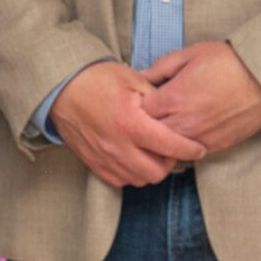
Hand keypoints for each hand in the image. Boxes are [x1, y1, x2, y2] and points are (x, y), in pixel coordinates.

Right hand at [52, 60, 206, 186]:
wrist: (61, 87)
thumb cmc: (98, 79)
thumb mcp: (134, 80)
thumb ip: (158, 99)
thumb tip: (177, 113)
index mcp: (131, 123)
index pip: (171, 146)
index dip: (190, 150)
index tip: (199, 149)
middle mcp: (118, 146)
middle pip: (157, 172)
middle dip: (170, 163)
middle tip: (172, 149)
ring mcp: (104, 157)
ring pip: (139, 180)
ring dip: (151, 170)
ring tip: (154, 153)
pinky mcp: (93, 163)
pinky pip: (119, 180)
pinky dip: (132, 173)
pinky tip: (135, 158)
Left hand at [140, 41, 260, 153]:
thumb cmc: (229, 61)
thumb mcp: (190, 54)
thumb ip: (161, 67)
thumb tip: (141, 76)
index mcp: (173, 98)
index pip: (139, 113)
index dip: (139, 106)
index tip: (144, 100)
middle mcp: (183, 122)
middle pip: (151, 135)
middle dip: (149, 126)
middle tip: (153, 115)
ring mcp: (200, 136)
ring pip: (170, 148)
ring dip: (167, 138)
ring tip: (171, 124)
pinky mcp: (216, 144)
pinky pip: (192, 151)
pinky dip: (187, 144)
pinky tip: (190, 131)